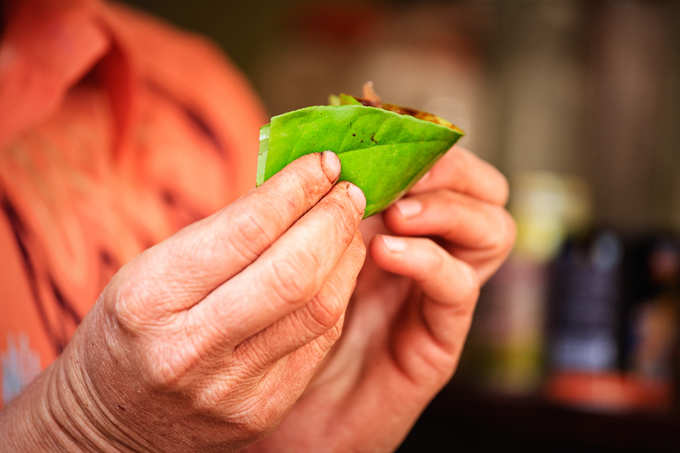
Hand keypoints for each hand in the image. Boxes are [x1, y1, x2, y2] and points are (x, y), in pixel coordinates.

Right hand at [0, 152, 366, 451]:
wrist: (114, 421)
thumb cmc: (131, 330)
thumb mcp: (150, 270)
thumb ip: (220, 236)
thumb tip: (295, 189)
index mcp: (150, 298)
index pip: (245, 231)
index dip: (296, 190)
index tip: (324, 163)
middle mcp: (191, 348)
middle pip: (293, 273)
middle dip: (334, 220)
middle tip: (350, 190)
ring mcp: (233, 388)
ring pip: (319, 308)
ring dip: (347, 255)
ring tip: (350, 225)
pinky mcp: (264, 409)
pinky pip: (320, 341)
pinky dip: (337, 294)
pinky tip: (339, 268)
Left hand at [248, 146, 514, 452]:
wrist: (285, 411)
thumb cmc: (282, 324)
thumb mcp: (295, 250)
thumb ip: (314, 203)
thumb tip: (317, 143)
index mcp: (396, 223)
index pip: (441, 164)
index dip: (423, 140)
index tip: (385, 126)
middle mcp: (429, 251)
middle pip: (484, 189)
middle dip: (449, 168)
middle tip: (405, 169)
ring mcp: (439, 294)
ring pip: (493, 230)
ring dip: (448, 208)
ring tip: (397, 211)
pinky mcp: (440, 337)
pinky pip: (458, 288)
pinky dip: (428, 259)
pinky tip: (386, 253)